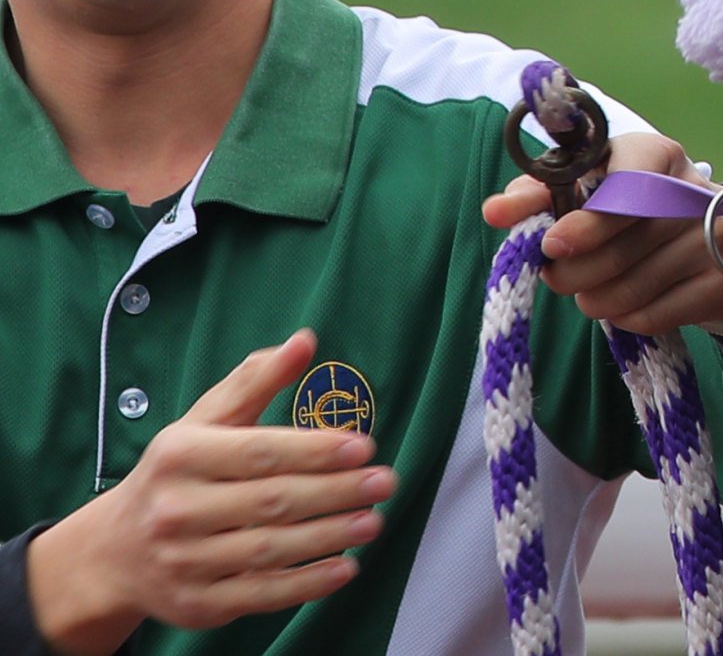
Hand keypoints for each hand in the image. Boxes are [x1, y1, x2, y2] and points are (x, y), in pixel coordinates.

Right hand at [22, 332, 395, 654]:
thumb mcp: (204, 420)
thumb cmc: (176, 473)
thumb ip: (255, 380)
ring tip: (375, 522)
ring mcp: (183, 562)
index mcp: (180, 456)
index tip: (365, 446)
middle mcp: (175, 511)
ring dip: (329, 537)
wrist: (113, 552)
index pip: (258, 452)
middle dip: (336, 492)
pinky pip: (259, 596)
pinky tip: (345, 568)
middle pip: (271, 501)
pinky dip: (305, 585)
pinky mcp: (195, 604)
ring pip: (269, 549)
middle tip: (385, 482)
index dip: (315, 450)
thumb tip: (304, 341)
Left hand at [483, 132, 722, 337]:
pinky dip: (626, 318)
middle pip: (618, 248)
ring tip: (590, 291)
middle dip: (573, 273)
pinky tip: (627, 303)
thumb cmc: (633, 205)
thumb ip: (539, 194)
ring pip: (629, 288)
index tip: (552, 244)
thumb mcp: (590, 186)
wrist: (717, 235)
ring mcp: (715, 239)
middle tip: (558, 276)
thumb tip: (494, 210)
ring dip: (593, 299)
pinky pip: (652, 316)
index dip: (586, 220)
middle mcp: (693, 193)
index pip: (625, 184)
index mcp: (656, 155)